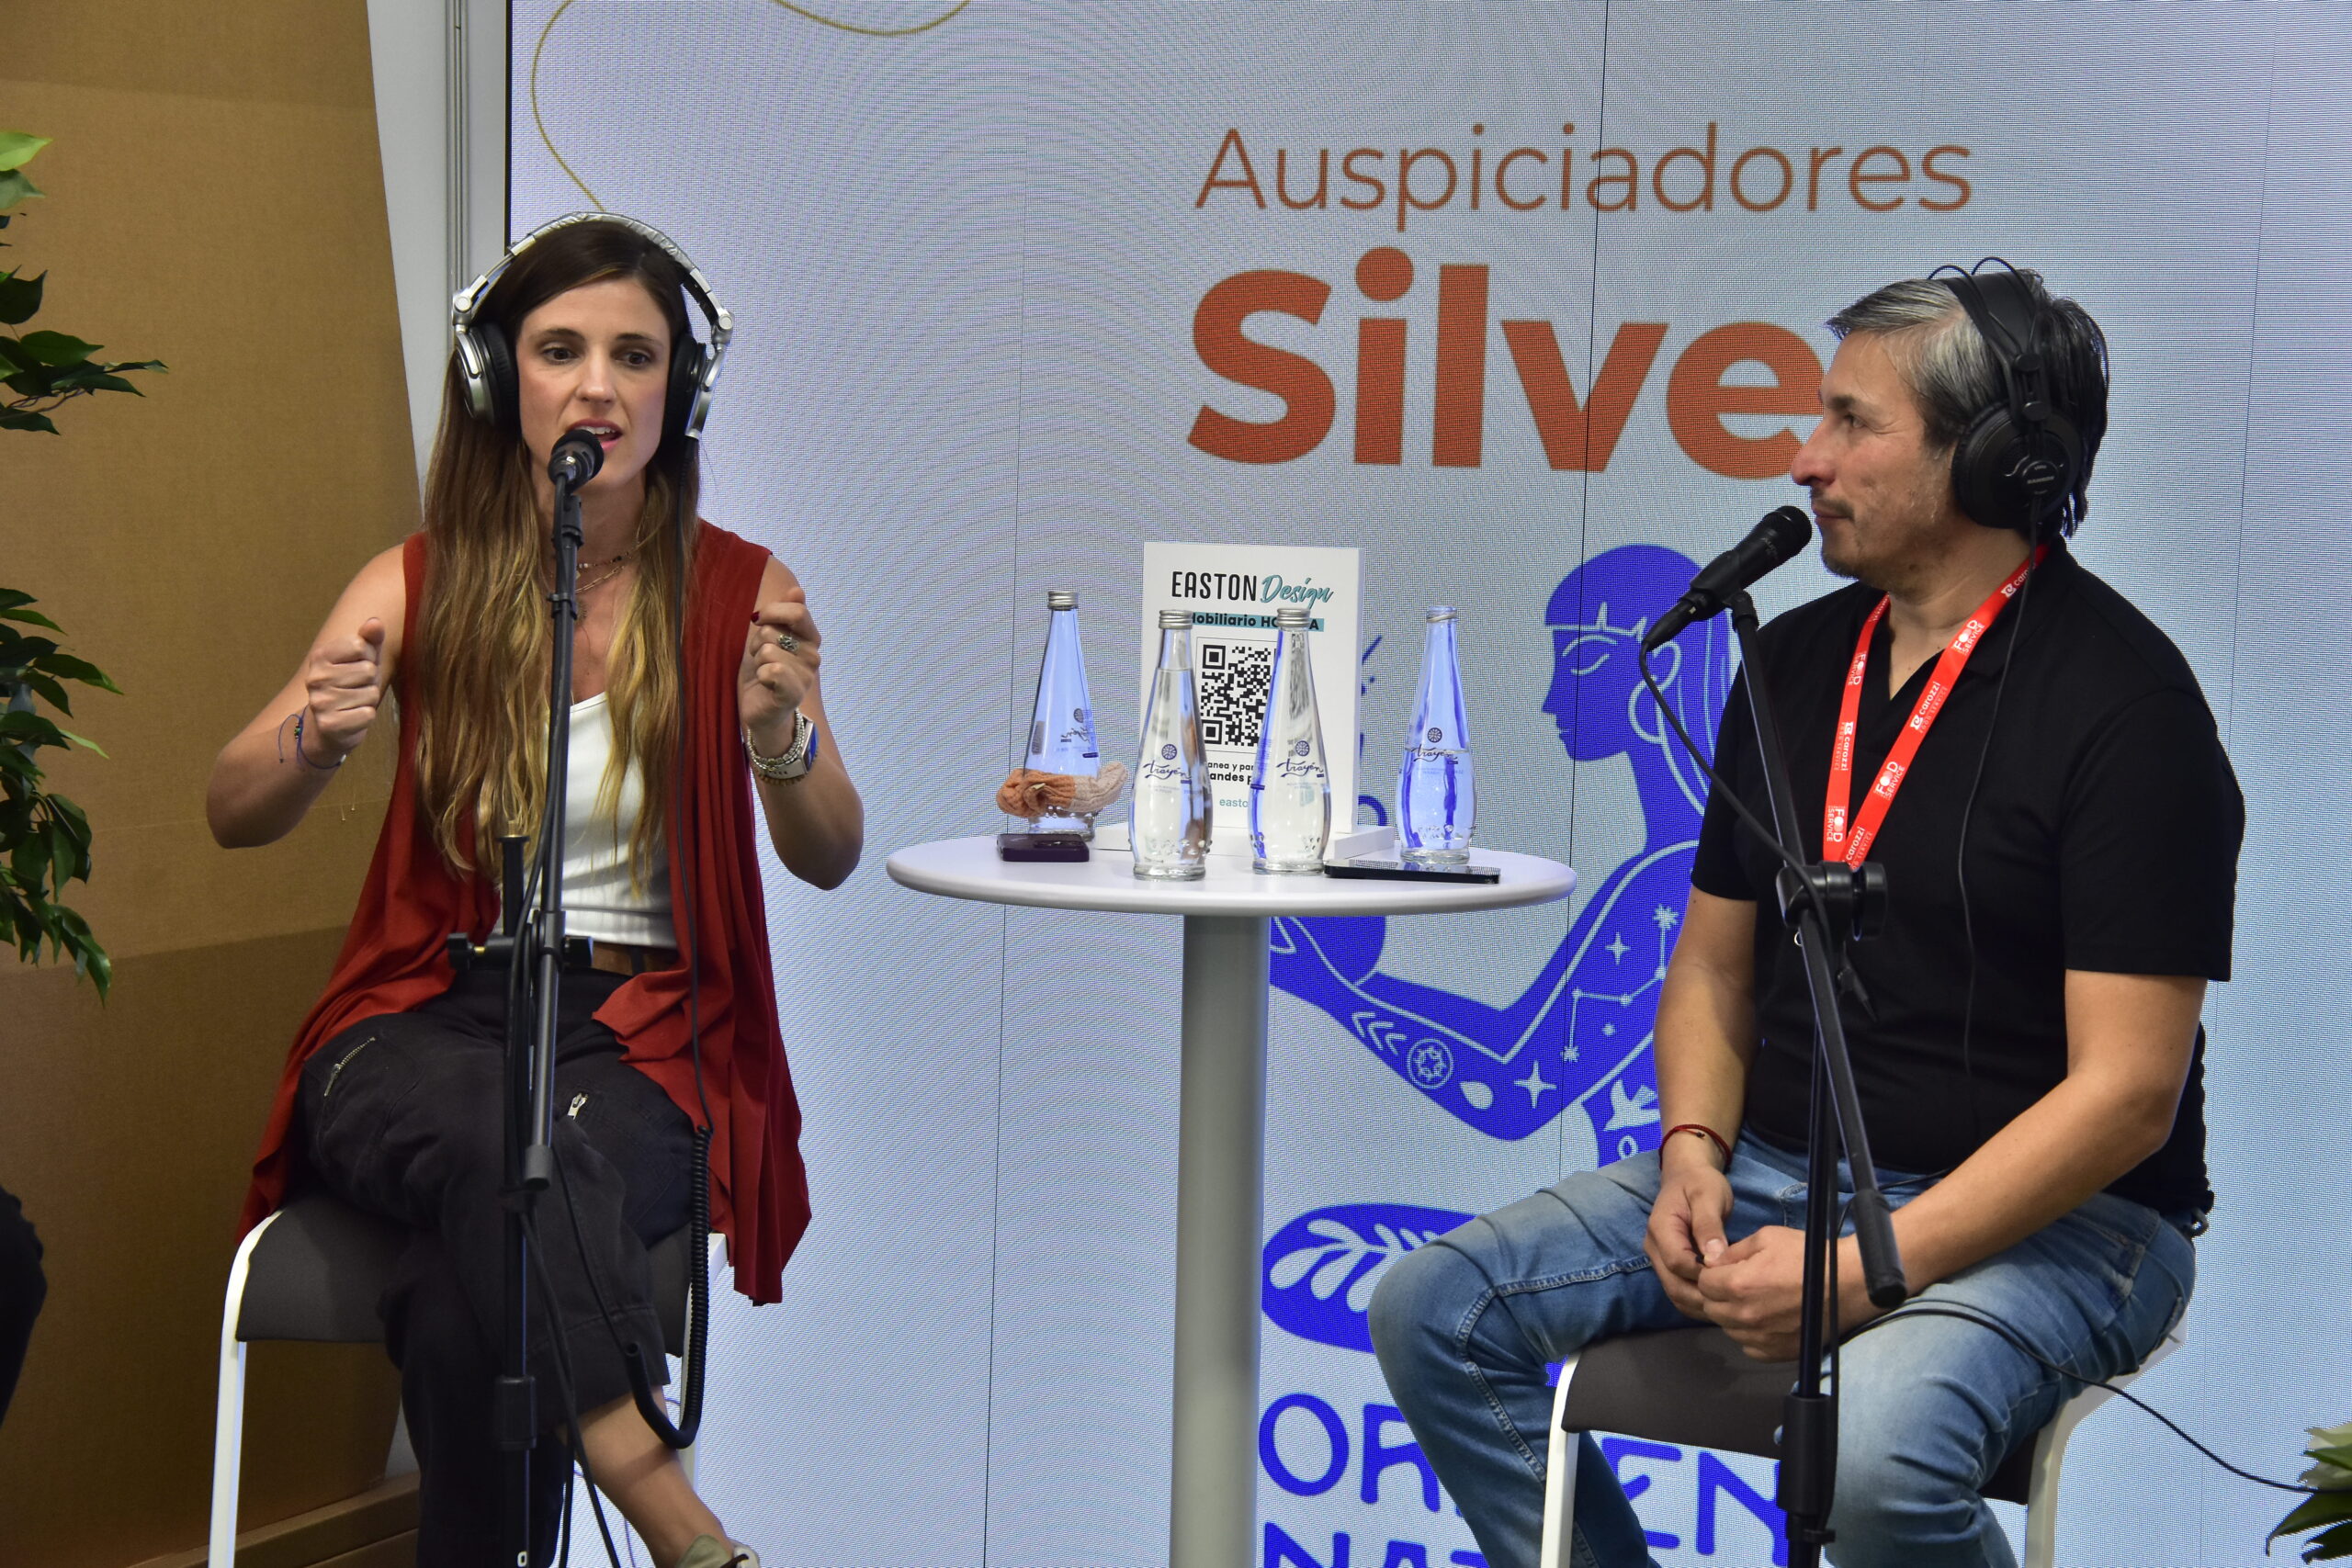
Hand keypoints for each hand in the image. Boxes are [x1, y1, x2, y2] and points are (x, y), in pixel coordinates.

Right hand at [301, 616, 386, 760]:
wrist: (329, 727)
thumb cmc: (351, 686)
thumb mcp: (362, 659)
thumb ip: (369, 640)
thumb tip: (375, 622)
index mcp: (320, 656)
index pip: (360, 645)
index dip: (368, 657)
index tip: (357, 667)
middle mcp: (315, 678)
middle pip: (368, 670)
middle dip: (370, 681)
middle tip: (356, 689)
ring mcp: (320, 702)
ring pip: (370, 693)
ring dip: (368, 700)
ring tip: (353, 703)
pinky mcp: (330, 724)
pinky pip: (368, 715)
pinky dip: (366, 717)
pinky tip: (352, 718)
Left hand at [740, 588, 819, 752]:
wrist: (760, 708)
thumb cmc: (763, 669)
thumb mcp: (770, 635)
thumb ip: (784, 612)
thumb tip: (797, 590)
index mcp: (810, 638)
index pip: (797, 611)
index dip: (771, 613)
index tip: (758, 622)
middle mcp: (813, 655)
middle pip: (773, 631)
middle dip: (757, 643)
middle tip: (760, 658)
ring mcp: (806, 676)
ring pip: (767, 651)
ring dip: (756, 661)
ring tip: (762, 672)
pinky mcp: (794, 693)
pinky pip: (773, 671)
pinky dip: (761, 675)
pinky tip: (765, 684)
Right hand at [1644, 1150, 1731, 1321]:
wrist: (1688, 1176)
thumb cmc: (1700, 1183)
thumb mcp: (1708, 1196)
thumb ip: (1709, 1225)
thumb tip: (1714, 1258)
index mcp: (1661, 1228)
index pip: (1677, 1263)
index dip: (1702, 1274)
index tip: (1731, 1277)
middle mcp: (1654, 1247)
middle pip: (1673, 1285)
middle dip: (1702, 1297)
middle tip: (1734, 1301)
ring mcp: (1659, 1259)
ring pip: (1674, 1293)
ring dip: (1699, 1304)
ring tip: (1728, 1305)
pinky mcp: (1668, 1265)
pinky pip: (1679, 1290)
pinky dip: (1696, 1301)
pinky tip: (1719, 1301)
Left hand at [1695, 1225, 1887, 1360]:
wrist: (1849, 1284)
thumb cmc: (1808, 1255)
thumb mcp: (1767, 1238)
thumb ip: (1733, 1252)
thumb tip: (1712, 1262)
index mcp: (1737, 1286)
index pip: (1702, 1284)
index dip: (1711, 1274)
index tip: (1724, 1270)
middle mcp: (1744, 1317)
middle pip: (1711, 1309)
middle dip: (1718, 1295)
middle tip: (1738, 1285)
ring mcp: (1761, 1339)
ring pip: (1728, 1329)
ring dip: (1733, 1316)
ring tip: (1755, 1302)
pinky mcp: (1777, 1354)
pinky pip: (1749, 1347)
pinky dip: (1751, 1335)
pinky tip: (1766, 1320)